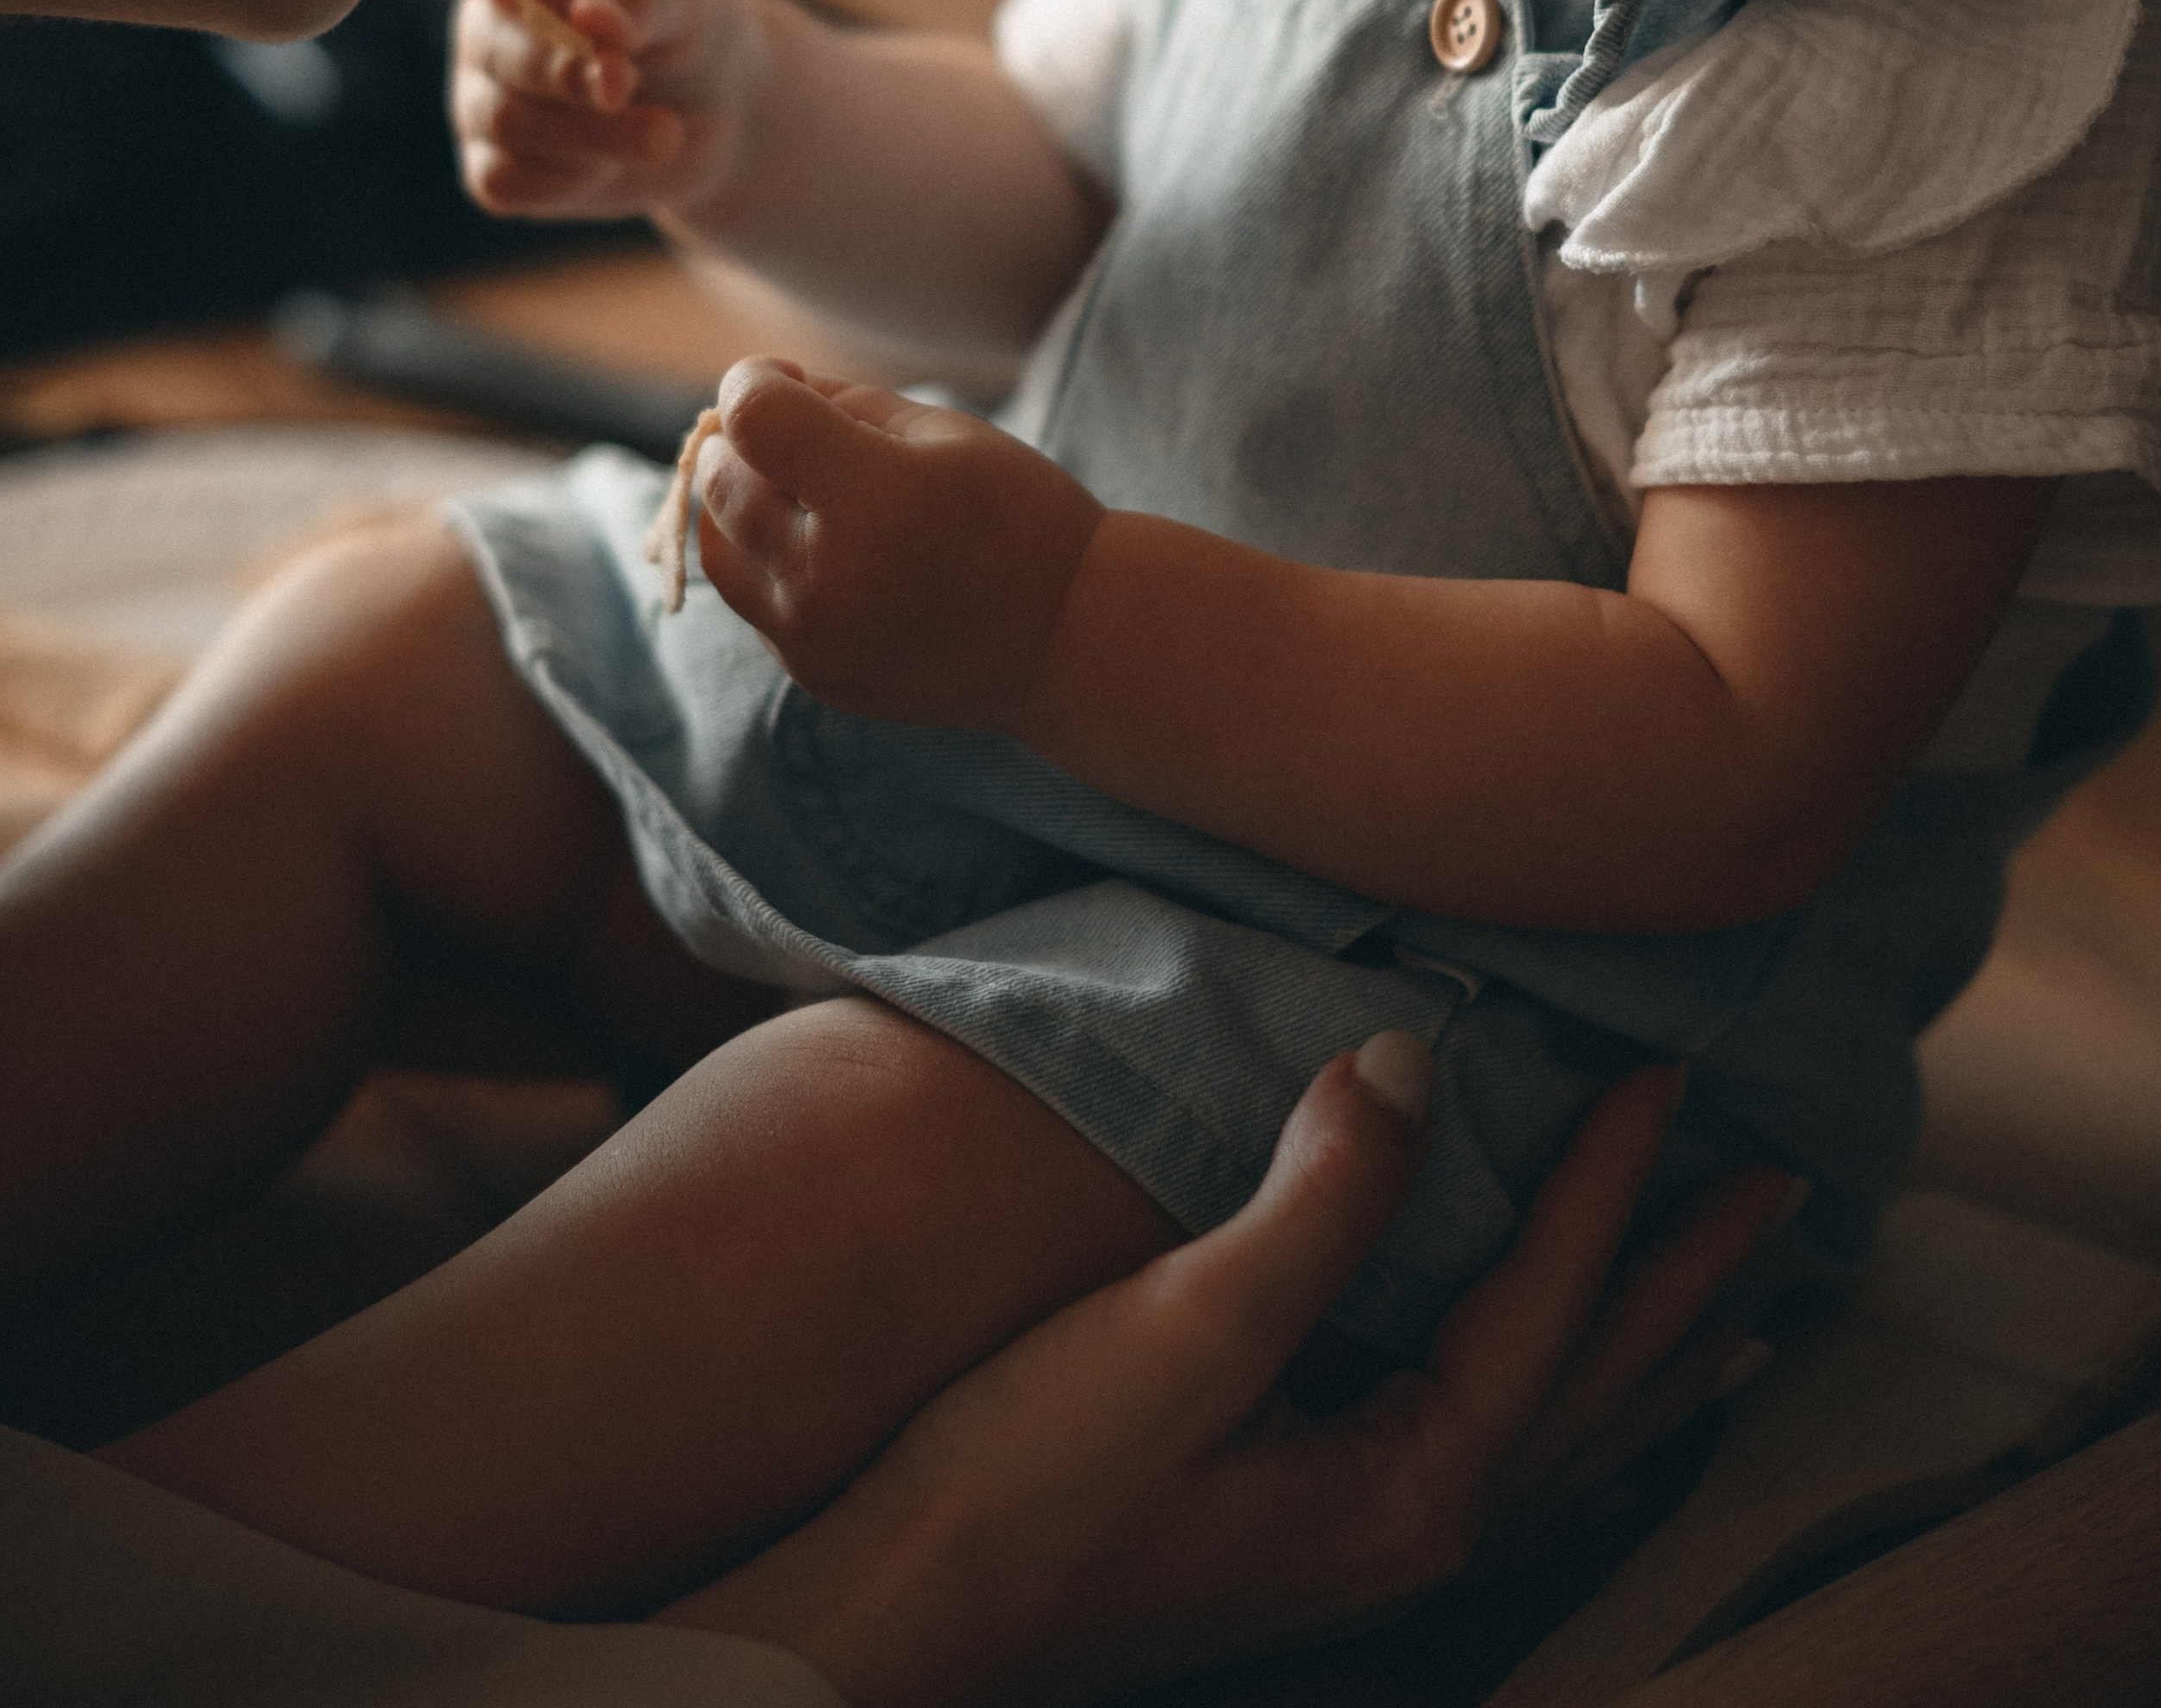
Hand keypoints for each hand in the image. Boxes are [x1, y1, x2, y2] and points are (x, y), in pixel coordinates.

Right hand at [420, 0, 766, 228]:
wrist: (713, 108)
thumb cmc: (685, 23)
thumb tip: (591, 21)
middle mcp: (490, 26)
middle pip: (502, 54)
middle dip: (569, 75)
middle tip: (627, 83)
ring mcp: (482, 99)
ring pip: (510, 124)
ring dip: (596, 134)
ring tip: (665, 132)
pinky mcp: (494, 170)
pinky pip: (508, 184)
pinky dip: (572, 180)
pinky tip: (614, 163)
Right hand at [675, 1045, 1797, 1707]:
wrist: (897, 1623)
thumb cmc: (1032, 1484)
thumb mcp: (1186, 1329)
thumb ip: (1321, 1201)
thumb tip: (1416, 1061)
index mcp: (1413, 1480)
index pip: (1553, 1296)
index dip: (1612, 1175)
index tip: (1672, 1064)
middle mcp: (1416, 1526)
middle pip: (1598, 1384)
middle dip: (1689, 1277)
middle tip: (1786, 1190)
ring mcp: (1361, 1546)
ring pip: (1561, 1440)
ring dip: (1650, 1359)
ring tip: (1735, 1314)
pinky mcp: (1305, 1539)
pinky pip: (1498, 1465)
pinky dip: (1566, 1422)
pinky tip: (1558, 1415)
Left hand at [693, 356, 1103, 726]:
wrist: (1072, 640)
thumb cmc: (1019, 514)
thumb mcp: (945, 432)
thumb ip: (842, 401)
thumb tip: (758, 391)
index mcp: (873, 499)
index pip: (753, 419)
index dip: (751, 380)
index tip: (781, 376)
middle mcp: (827, 579)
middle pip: (723, 483)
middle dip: (741, 441)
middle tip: (788, 428)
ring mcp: (815, 639)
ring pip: (719, 550)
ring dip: (734, 502)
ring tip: (787, 481)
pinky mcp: (816, 677)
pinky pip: (754, 604)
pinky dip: (765, 561)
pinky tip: (820, 543)